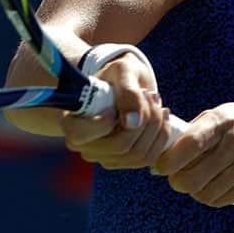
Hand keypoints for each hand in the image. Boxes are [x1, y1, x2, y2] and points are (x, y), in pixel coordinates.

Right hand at [58, 53, 173, 168]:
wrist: (122, 83)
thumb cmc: (117, 74)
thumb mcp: (121, 71)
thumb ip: (127, 93)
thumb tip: (132, 123)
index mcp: (70, 122)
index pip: (82, 135)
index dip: (104, 122)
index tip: (115, 104)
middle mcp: (83, 145)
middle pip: (120, 146)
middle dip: (144, 119)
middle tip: (149, 93)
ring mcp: (102, 157)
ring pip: (137, 154)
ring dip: (155, 126)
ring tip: (156, 101)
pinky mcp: (122, 161)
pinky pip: (148, 157)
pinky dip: (160, 136)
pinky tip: (163, 115)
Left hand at [153, 102, 233, 206]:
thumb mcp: (226, 114)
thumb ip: (198, 128)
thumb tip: (165, 147)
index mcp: (223, 120)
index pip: (189, 144)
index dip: (169, 160)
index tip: (160, 166)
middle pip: (192, 177)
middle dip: (177, 182)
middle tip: (177, 179)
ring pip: (205, 192)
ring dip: (195, 191)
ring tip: (197, 182)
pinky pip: (221, 200)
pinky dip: (212, 197)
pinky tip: (214, 187)